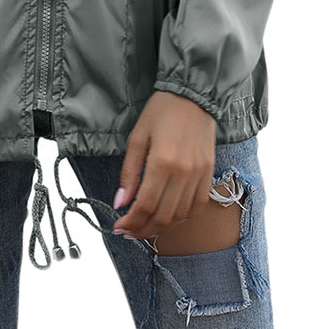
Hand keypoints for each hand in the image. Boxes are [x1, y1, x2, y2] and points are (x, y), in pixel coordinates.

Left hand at [111, 90, 216, 240]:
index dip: (130, 222)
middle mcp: (184, 172)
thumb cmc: (161, 112)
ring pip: (181, 216)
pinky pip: (197, 206)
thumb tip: (120, 202)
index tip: (118, 227)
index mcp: (162, 162)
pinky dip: (182, 217)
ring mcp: (200, 174)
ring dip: (162, 226)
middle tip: (129, 232)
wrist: (192, 95)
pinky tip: (169, 216)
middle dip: (143, 230)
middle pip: (163, 216)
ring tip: (146, 226)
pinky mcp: (210, 173)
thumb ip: (129, 172)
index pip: (145, 205)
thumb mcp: (137, 137)